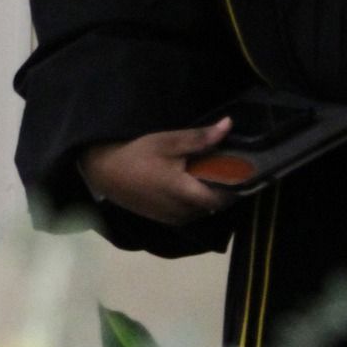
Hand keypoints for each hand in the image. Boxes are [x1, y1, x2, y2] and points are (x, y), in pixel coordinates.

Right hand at [80, 121, 232, 223]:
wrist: (104, 172)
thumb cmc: (137, 154)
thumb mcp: (169, 141)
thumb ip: (200, 138)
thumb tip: (229, 125)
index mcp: (187, 194)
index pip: (225, 197)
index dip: (236, 183)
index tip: (241, 165)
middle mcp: (184, 213)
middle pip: (215, 204)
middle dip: (222, 186)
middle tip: (224, 163)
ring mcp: (173, 219)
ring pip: (202, 209)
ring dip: (207, 193)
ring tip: (206, 171)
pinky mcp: (165, 220)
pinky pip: (190, 212)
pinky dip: (194, 199)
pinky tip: (188, 181)